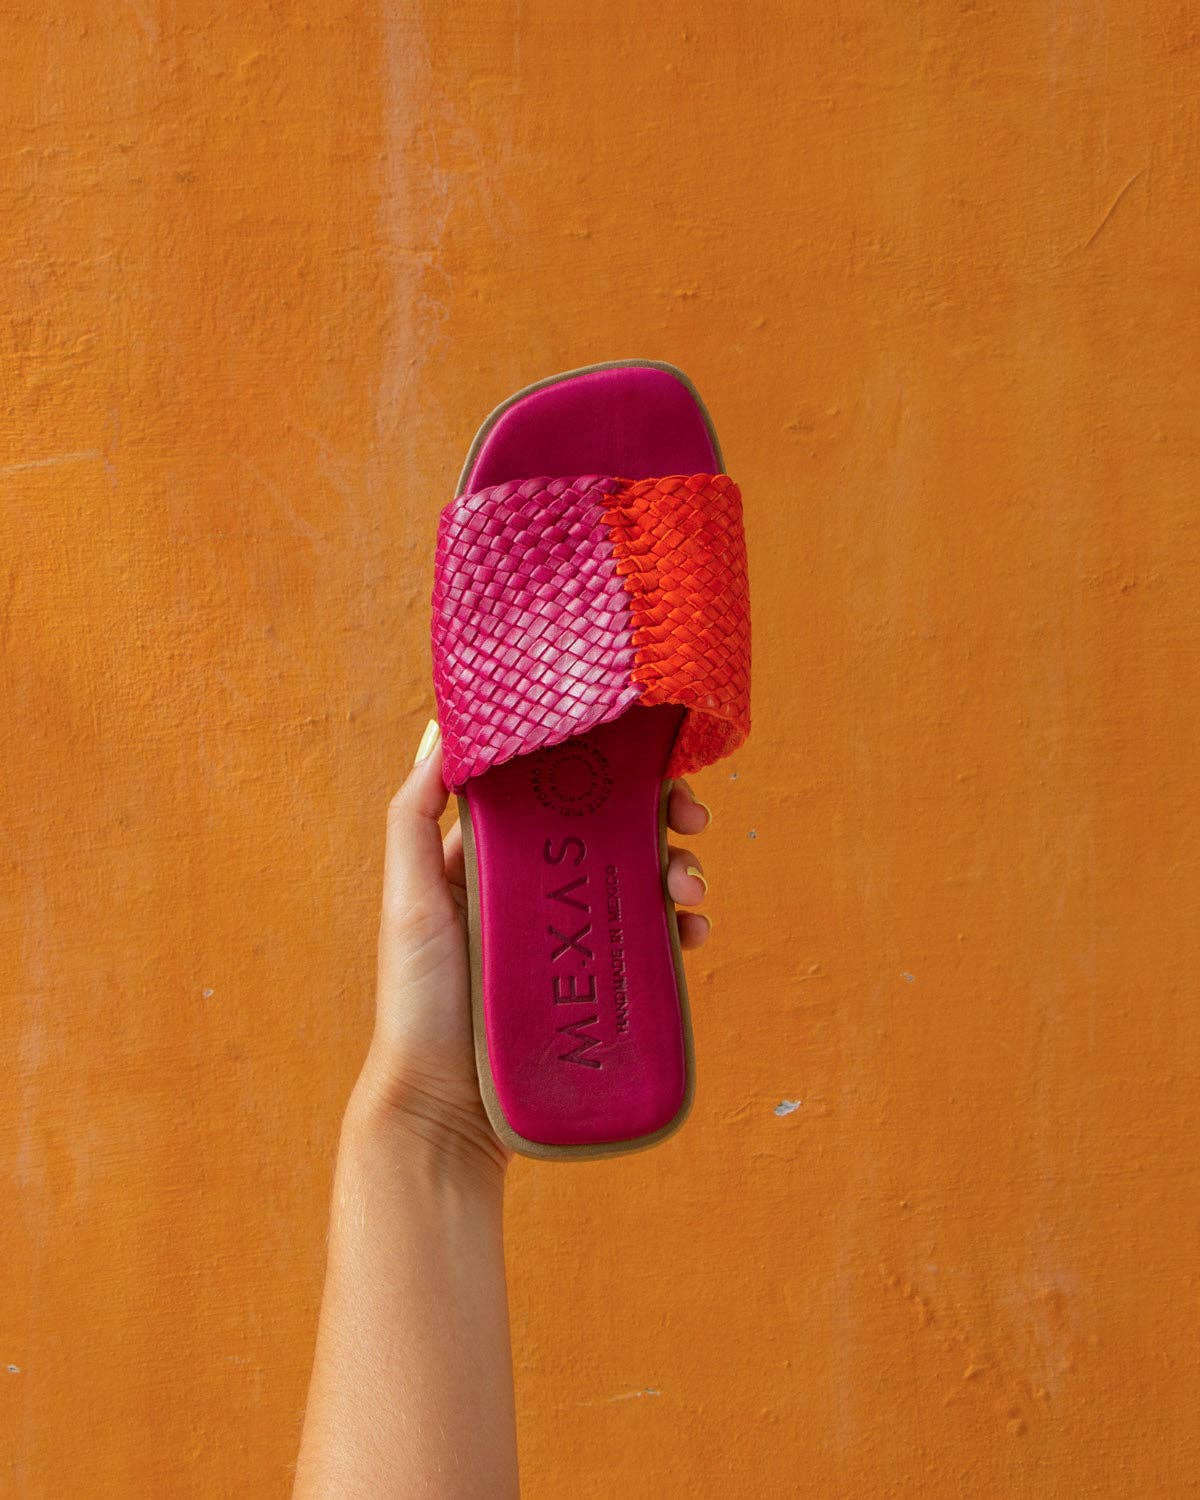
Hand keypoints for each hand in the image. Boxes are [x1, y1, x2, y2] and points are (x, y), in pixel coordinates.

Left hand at [352, 720, 714, 1175]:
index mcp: (498, 859)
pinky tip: (692, 934)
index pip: (562, 796)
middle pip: (616, 834)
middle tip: (690, 820)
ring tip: (688, 887)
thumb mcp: (408, 898)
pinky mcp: (601, 985)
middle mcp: (541, 892)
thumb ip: (415, 817)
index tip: (644, 761)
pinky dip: (682, 929)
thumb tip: (444, 730)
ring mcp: (575, 940)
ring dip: (680, 870)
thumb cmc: (415, 1000)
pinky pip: (653, 944)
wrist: (442, 1109)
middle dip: (662, 817)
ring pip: (642, 884)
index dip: (608, 772)